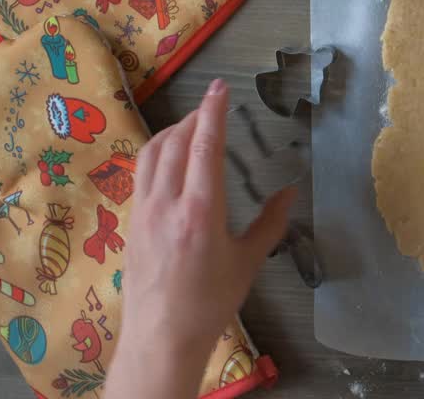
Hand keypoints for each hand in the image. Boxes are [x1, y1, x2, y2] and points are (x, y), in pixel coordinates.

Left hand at [104, 79, 295, 398]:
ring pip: (152, 154)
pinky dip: (157, 153)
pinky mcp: (132, 222)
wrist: (162, 337)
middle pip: (175, 142)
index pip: (205, 147)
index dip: (213, 112)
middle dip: (194, 117)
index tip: (220, 87)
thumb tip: (291, 193)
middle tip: (213, 105)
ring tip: (191, 126)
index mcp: (201, 211)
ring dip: (172, 132)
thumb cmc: (211, 302)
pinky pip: (142, 173)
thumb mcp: (248, 262)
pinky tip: (170, 158)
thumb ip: (271, 222)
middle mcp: (167, 204)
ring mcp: (144, 212)